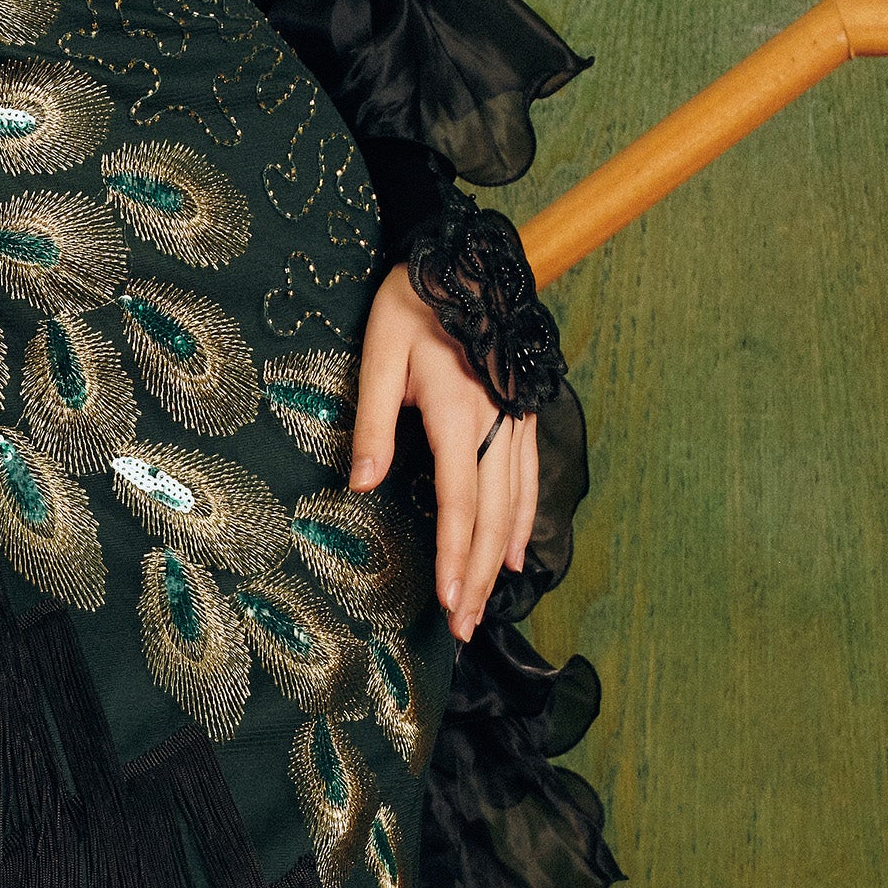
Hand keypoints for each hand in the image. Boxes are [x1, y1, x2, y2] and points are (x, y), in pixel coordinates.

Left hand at [349, 261, 539, 644]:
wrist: (466, 259)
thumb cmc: (412, 303)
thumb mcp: (378, 354)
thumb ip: (371, 422)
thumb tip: (358, 486)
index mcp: (457, 413)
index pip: (459, 502)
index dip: (456, 558)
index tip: (449, 603)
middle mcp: (495, 423)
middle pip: (492, 517)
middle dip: (480, 577)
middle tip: (465, 628)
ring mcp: (516, 420)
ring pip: (515, 503)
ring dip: (501, 558)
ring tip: (488, 604)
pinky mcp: (523, 413)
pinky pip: (529, 478)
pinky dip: (524, 519)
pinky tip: (517, 550)